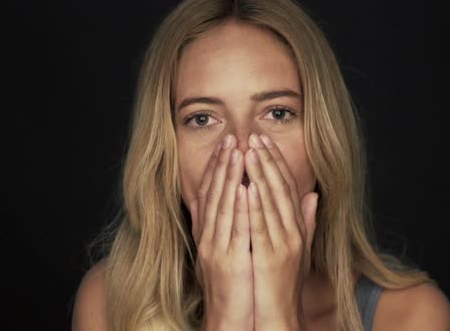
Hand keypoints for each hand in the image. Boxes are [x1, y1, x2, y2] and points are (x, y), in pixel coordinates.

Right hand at [189, 134, 253, 330]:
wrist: (227, 318)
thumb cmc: (232, 285)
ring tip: (236, 152)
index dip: (217, 168)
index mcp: (208, 233)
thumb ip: (230, 226)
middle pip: (213, 193)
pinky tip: (242, 187)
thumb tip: (237, 202)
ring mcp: (215, 247)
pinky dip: (236, 207)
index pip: (210, 193)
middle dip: (222, 164)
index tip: (227, 145)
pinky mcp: (227, 260)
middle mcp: (207, 236)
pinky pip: (232, 229)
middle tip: (231, 137)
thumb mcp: (228, 251)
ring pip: (221, 205)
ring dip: (228, 177)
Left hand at [244, 133, 318, 330]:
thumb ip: (305, 221)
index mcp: (297, 227)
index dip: (276, 162)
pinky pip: (263, 228)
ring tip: (250, 151)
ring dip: (261, 175)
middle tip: (254, 136)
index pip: (288, 187)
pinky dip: (256, 207)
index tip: (264, 141)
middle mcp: (294, 232)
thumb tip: (313, 195)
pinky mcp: (272, 258)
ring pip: (272, 203)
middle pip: (281, 189)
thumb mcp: (299, 248)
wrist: (281, 315)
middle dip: (268, 160)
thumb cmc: (285, 281)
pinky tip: (248, 188)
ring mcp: (284, 244)